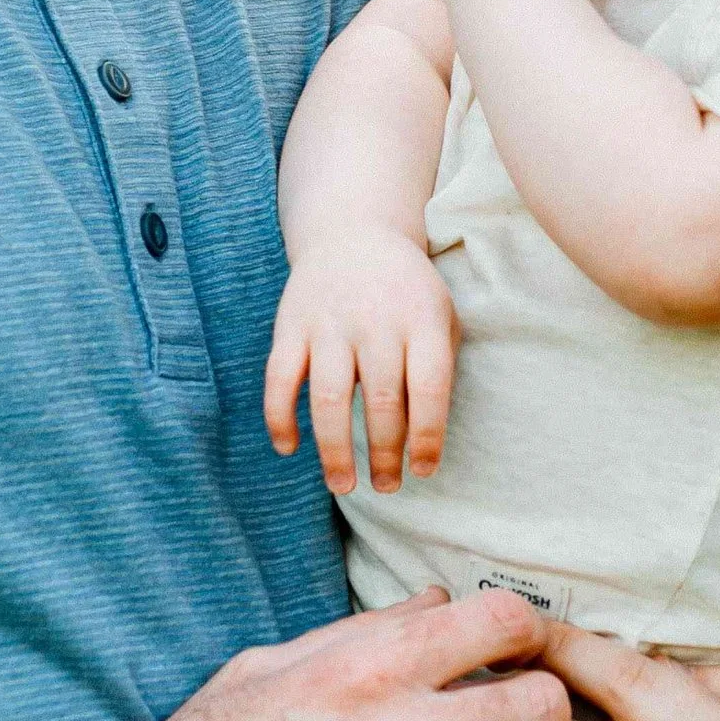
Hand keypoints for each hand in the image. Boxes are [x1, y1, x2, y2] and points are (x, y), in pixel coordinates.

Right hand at [262, 229, 459, 491]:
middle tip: (387, 486)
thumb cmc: (406, 292)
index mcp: (421, 319)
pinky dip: (280, 418)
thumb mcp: (440, 314)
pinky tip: (289, 448)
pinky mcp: (290, 326)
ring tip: (344, 485)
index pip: (430, 387)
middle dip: (385, 453)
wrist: (353, 234)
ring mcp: (330, 322)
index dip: (427, 436)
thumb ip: (438, 368)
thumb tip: (425, 439)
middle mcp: (375, 320)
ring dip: (335, 450)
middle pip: (382, 401)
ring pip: (330, 398)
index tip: (422, 471)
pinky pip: (279, 380)